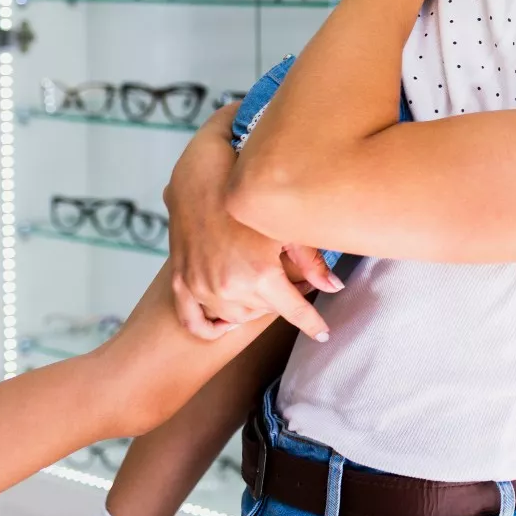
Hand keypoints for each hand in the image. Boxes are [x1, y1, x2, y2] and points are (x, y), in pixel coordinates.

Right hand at [165, 105, 339, 341]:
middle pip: (266, 312)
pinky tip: (227, 324)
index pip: (294, 311)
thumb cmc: (247, 200)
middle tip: (291, 283)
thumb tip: (334, 288)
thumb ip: (311, 262)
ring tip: (262, 289)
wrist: (198, 181)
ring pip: (236, 317)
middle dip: (281, 300)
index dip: (312, 324)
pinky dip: (212, 326)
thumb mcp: (285, 228)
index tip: (324, 334)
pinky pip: (195, 320)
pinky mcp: (182, 284)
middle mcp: (229, 287)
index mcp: (259, 273)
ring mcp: (201, 288)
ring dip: (252, 308)